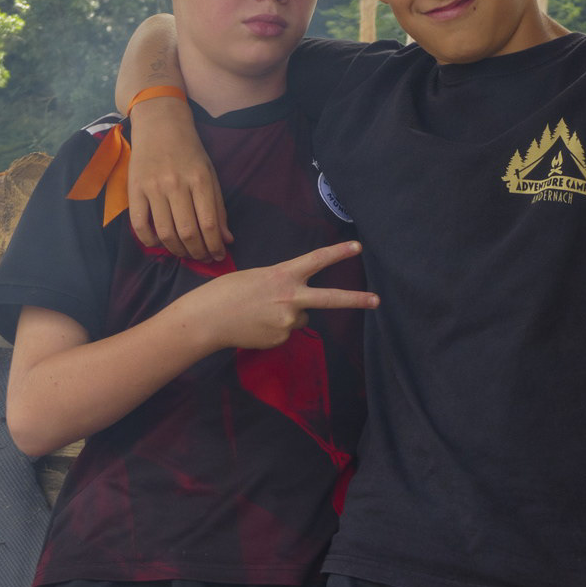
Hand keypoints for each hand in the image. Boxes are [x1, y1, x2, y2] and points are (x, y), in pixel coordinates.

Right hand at [127, 96, 232, 260]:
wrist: (160, 123)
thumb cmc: (189, 150)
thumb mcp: (210, 174)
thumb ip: (218, 207)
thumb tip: (227, 239)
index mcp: (199, 179)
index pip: (210, 224)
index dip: (215, 246)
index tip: (219, 256)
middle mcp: (176, 184)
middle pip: (188, 232)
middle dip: (198, 253)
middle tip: (203, 258)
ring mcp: (153, 187)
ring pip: (165, 233)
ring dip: (177, 251)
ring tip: (185, 253)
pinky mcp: (134, 188)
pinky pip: (139, 224)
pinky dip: (150, 241)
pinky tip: (160, 244)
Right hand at [189, 241, 378, 349]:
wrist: (207, 319)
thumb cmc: (227, 292)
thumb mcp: (258, 277)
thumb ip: (283, 285)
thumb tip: (299, 304)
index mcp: (283, 275)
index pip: (316, 260)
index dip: (339, 253)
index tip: (358, 247)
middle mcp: (291, 298)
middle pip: (331, 298)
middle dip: (357, 300)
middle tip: (378, 301)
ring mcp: (288, 321)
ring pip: (301, 316)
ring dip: (288, 314)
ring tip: (259, 312)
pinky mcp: (281, 339)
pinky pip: (286, 331)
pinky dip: (275, 328)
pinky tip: (256, 325)